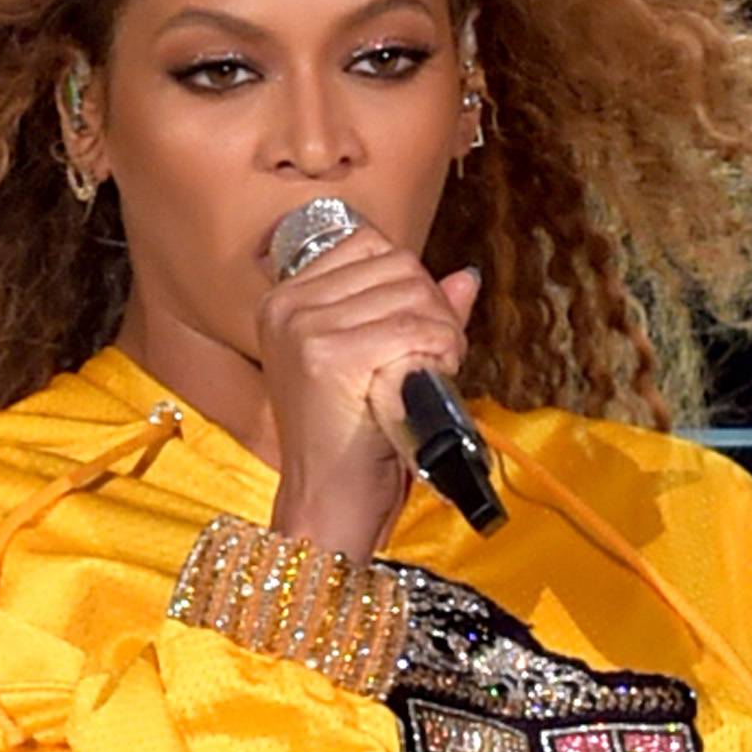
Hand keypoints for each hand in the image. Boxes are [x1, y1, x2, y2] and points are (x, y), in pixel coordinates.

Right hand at [257, 223, 477, 558]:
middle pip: (397, 264)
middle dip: (433, 308)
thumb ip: (416, 314)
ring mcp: (304, 329)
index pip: (371, 245)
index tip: (419, 331)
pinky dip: (441, 351)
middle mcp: (287, 306)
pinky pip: (415, 328)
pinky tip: (433, 379)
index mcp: (285, 300)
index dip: (412, 283)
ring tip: (432, 371)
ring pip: (412, 292)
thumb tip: (466, 276)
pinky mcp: (330, 357)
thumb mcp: (378, 363)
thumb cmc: (353, 442)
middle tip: (436, 357)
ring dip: (442, 331)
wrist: (328, 506)